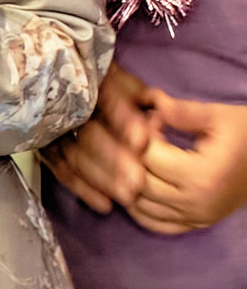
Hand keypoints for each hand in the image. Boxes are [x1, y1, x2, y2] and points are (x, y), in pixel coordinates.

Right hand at [41, 62, 160, 215]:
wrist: (65, 82)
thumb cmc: (109, 84)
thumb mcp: (127, 84)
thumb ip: (143, 100)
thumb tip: (159, 120)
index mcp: (92, 82)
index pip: (107, 100)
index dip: (124, 121)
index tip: (143, 142)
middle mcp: (67, 105)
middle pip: (89, 135)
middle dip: (114, 159)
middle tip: (138, 182)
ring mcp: (53, 127)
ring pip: (75, 157)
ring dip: (102, 179)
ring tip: (129, 197)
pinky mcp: (46, 147)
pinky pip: (62, 171)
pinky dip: (84, 189)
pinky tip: (105, 206)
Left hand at [124, 92, 246, 234]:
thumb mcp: (219, 115)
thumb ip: (182, 111)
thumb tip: (149, 101)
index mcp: (203, 174)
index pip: (151, 157)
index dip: (144, 133)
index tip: (153, 117)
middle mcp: (197, 202)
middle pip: (141, 182)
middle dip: (134, 156)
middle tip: (143, 137)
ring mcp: (197, 217)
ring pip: (142, 206)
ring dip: (131, 182)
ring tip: (140, 158)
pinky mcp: (198, 224)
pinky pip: (157, 224)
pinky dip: (141, 209)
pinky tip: (138, 189)